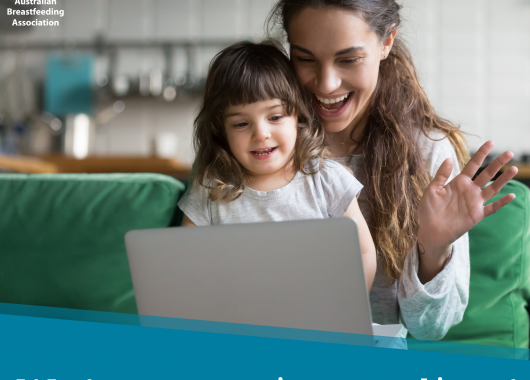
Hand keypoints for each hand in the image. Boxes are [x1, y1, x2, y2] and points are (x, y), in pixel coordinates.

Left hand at [416, 141, 517, 280]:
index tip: (491, 142)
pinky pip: (492, 208)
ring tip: (514, 169)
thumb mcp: (432, 190)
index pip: (473, 165)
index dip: (481, 154)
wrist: (430, 231)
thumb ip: (441, 175)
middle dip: (497, 163)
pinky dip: (502, 203)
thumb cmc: (428, 210)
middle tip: (509, 153)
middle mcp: (469, 190)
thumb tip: (448, 159)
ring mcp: (474, 202)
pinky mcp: (477, 215)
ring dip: (503, 179)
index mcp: (458, 182)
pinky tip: (511, 195)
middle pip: (487, 174)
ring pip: (493, 188)